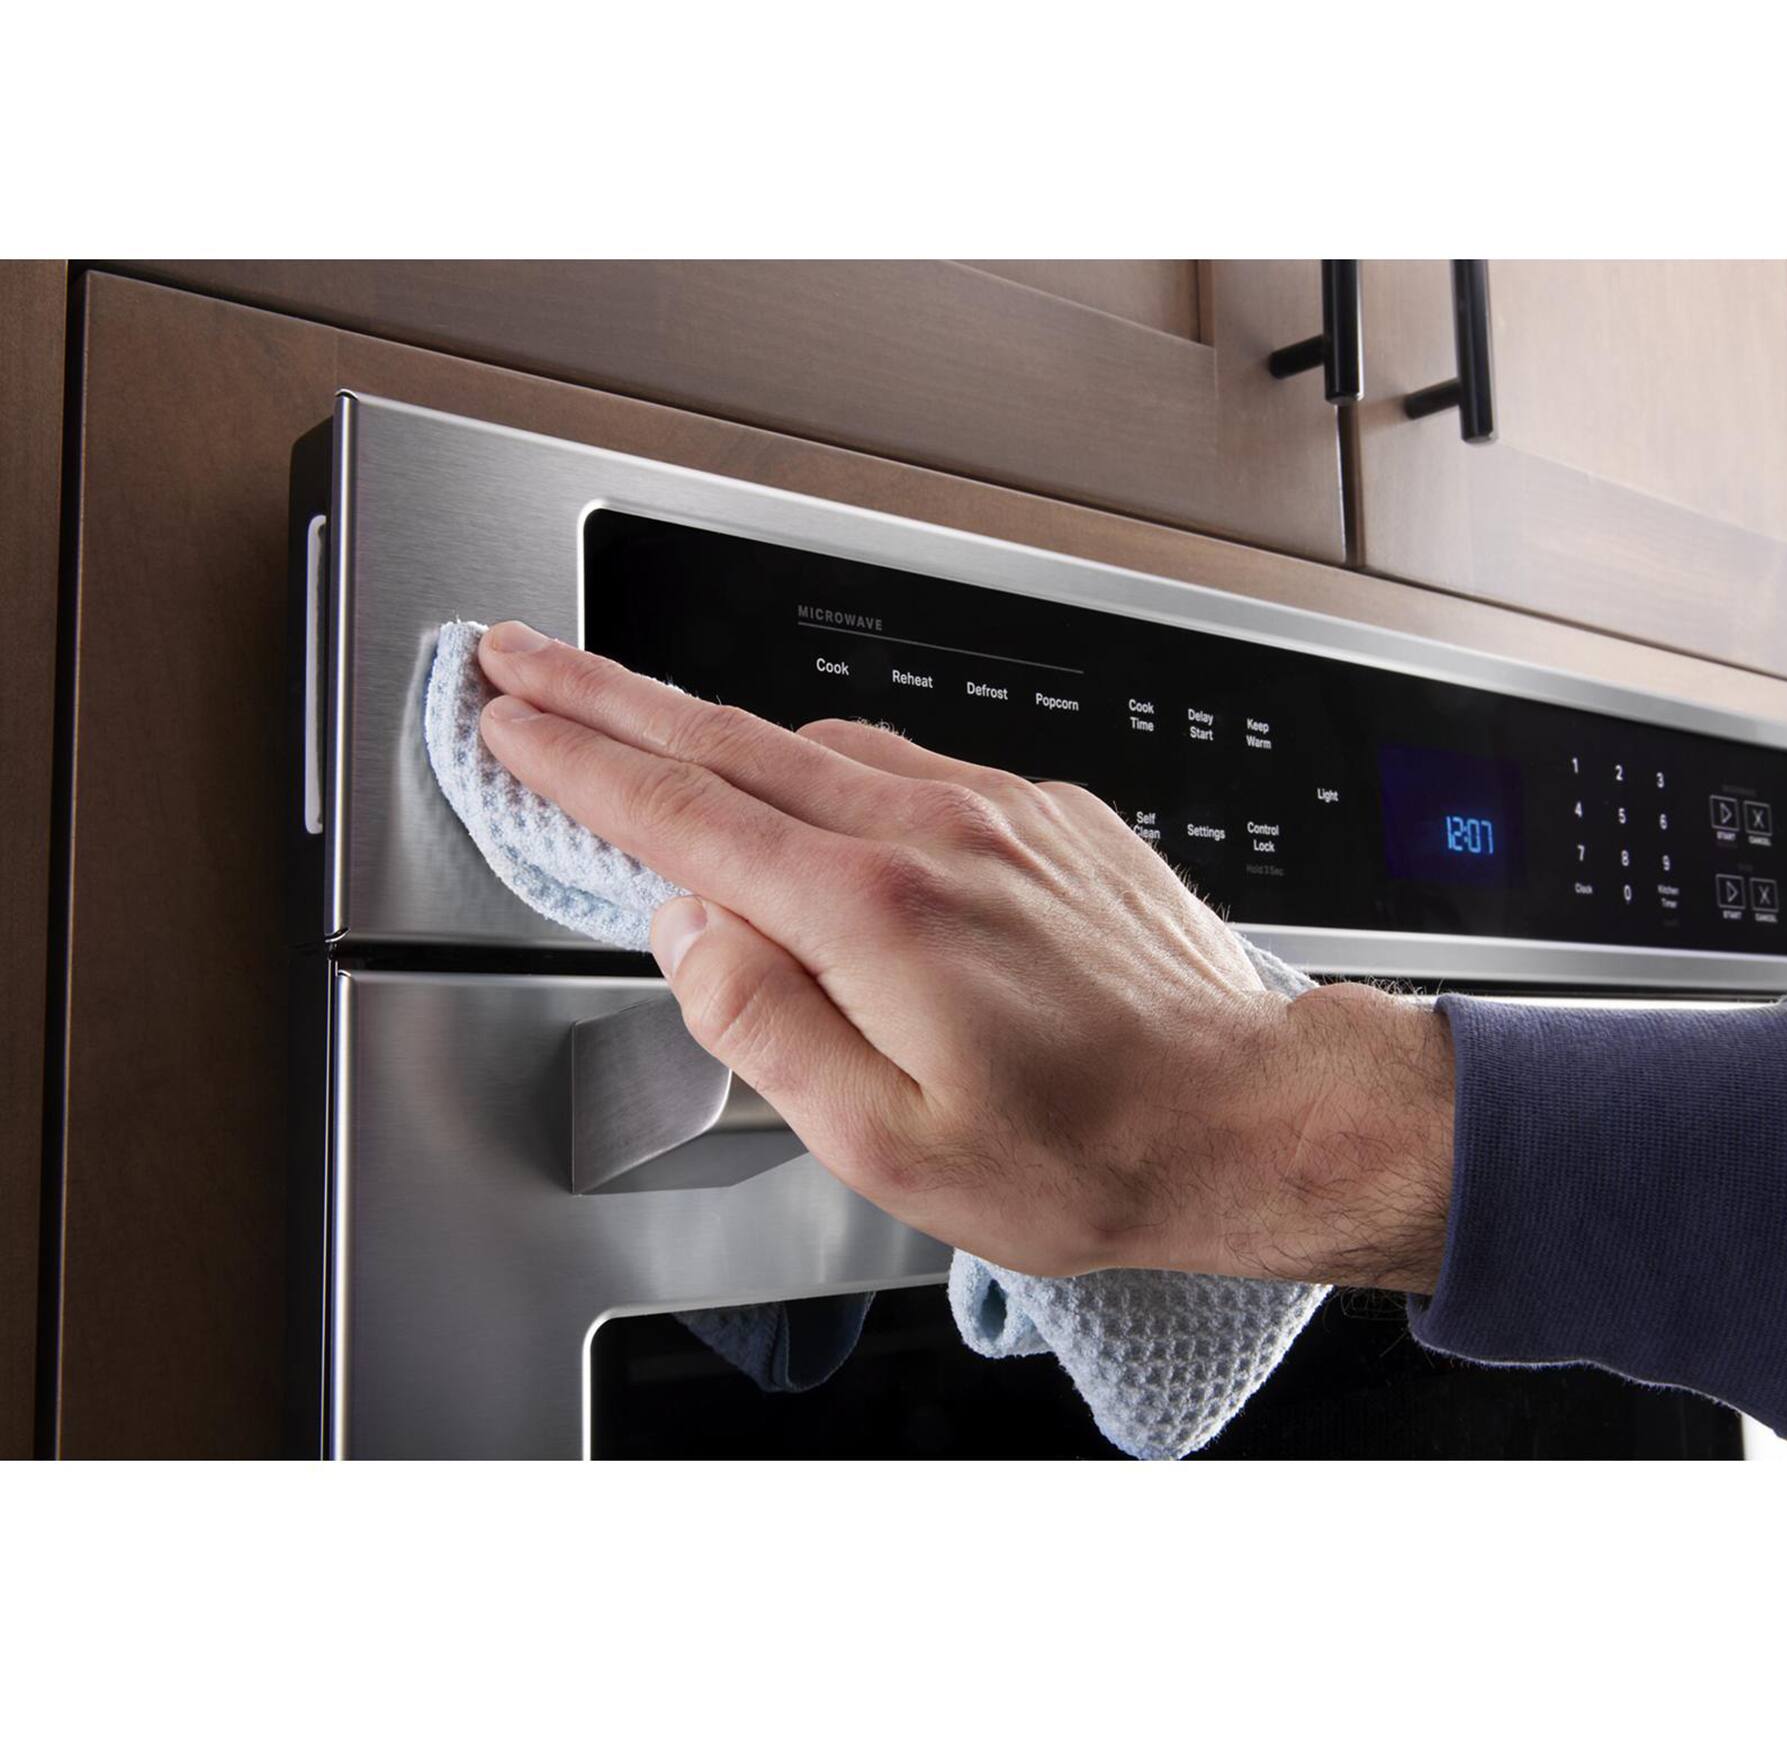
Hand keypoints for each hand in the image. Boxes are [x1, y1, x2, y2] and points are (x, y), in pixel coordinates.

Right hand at [477, 621, 1453, 1289]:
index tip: (511, 721)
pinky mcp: (1043, 812)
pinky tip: (807, 781)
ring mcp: (993, 808)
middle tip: (526, 658)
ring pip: (815, 741)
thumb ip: (767, 1027)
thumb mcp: (892, 1148)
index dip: (580, 762)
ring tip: (640, 720)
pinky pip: (905, 760)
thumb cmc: (1089, 1151)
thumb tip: (688, 932)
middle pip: (729, 741)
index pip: (683, 813)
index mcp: (874, 912)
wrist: (1251, 1113)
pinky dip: (826, 758)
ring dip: (711, 724)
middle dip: (607, 694)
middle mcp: (931, 831)